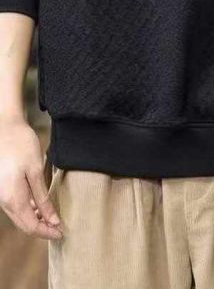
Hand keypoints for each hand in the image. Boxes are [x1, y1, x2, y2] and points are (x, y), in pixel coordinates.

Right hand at [0, 117, 62, 239]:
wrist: (5, 127)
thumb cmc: (21, 145)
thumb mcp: (36, 170)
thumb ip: (43, 198)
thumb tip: (53, 220)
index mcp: (12, 198)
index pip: (30, 226)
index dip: (46, 233)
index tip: (62, 233)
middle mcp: (4, 201)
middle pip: (23, 224)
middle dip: (41, 229)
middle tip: (60, 229)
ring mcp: (2, 195)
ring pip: (19, 216)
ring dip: (35, 220)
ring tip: (53, 218)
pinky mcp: (3, 187)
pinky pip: (16, 206)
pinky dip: (29, 210)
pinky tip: (40, 205)